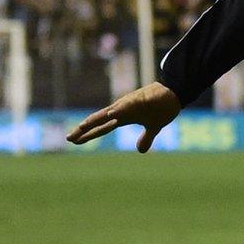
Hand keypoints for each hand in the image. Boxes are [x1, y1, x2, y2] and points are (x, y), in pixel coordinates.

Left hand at [66, 82, 182, 152]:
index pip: (101, 127)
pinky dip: (119, 110)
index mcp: (123, 117)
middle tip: (69, 138)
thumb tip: (140, 150)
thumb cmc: (163, 107)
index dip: (88, 135)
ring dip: (96, 119)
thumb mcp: (154, 127)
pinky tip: (111, 115)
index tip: (74, 141)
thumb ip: (146, 138)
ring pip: (108, 112)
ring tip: (82, 125)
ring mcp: (129, 104)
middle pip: (99, 120)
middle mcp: (121, 110)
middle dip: (84, 130)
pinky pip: (129, 105)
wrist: (175, 93)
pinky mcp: (141, 99)